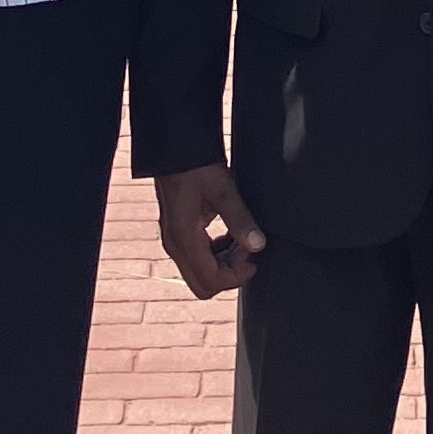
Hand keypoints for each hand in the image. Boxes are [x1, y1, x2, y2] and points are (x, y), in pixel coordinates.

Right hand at [154, 163, 267, 296]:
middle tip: (246, 250)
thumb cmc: (195, 166)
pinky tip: (230, 234)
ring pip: (200, 273)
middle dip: (229, 273)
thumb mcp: (222, 190)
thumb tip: (259, 245)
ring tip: (241, 238)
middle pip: (202, 285)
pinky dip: (216, 253)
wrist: (174, 148)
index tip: (254, 260)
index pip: (210, 281)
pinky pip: (198, 257)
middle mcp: (175, 245)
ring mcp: (174, 240)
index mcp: (184, 239)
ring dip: (224, 263)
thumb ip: (240, 220)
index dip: (236, 277)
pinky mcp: (179, 233)